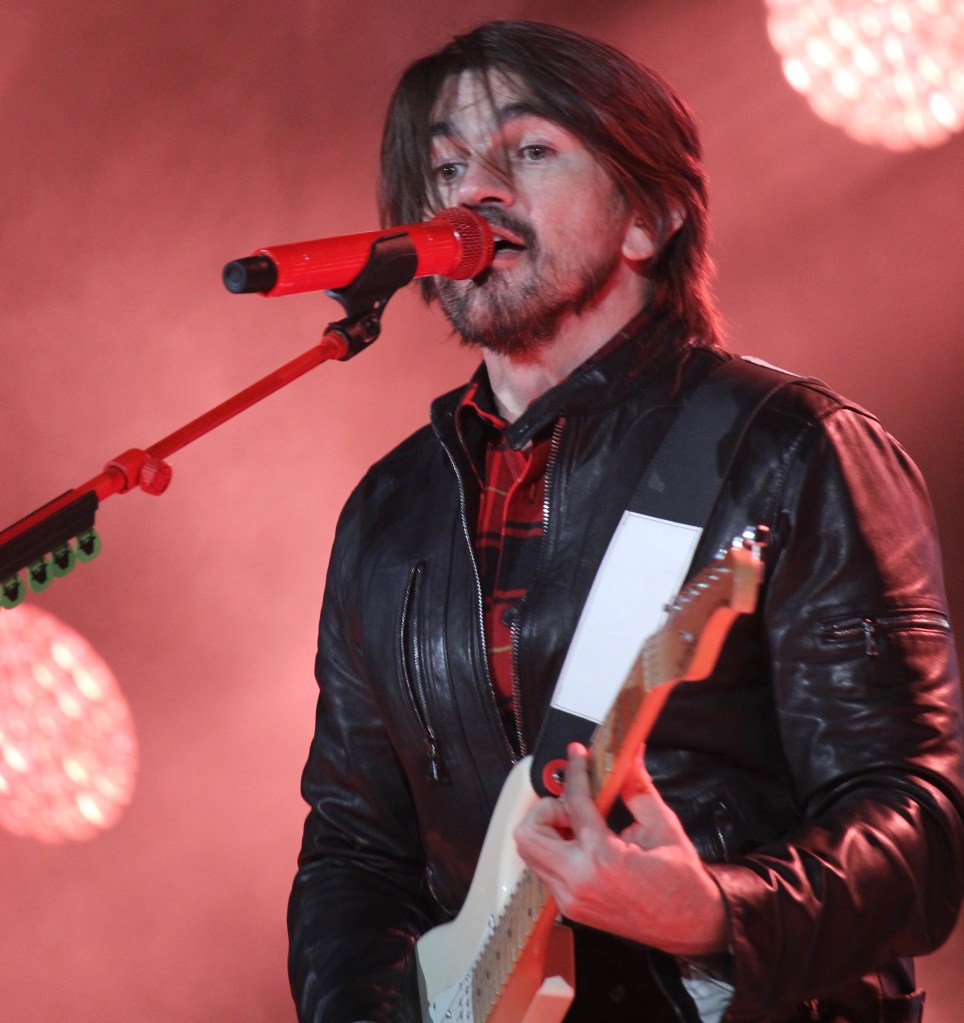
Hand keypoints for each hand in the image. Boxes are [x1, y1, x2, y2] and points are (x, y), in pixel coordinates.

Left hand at [513, 742, 727, 956]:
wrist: (689, 925)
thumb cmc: (680, 881)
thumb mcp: (662, 826)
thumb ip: (637, 787)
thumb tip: (628, 757)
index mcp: (603, 858)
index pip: (574, 802)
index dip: (575, 770)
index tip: (578, 754)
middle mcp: (578, 882)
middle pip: (528, 833)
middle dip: (546, 809)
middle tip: (572, 804)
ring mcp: (570, 899)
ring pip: (529, 853)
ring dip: (546, 830)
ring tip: (577, 824)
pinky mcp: (570, 907)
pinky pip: (544, 869)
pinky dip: (554, 849)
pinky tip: (581, 843)